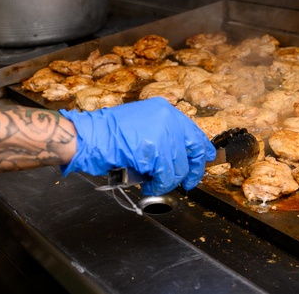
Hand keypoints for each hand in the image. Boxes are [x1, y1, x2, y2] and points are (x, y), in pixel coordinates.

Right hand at [60, 97, 215, 195]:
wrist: (91, 137)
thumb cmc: (109, 134)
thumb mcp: (142, 124)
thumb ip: (162, 134)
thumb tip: (180, 155)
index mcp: (165, 110)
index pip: (194, 132)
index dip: (202, 150)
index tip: (207, 159)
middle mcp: (167, 118)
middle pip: (193, 150)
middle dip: (193, 170)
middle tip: (188, 182)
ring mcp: (162, 133)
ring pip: (179, 167)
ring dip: (169, 182)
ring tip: (156, 185)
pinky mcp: (155, 150)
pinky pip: (166, 176)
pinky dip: (159, 186)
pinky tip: (150, 187)